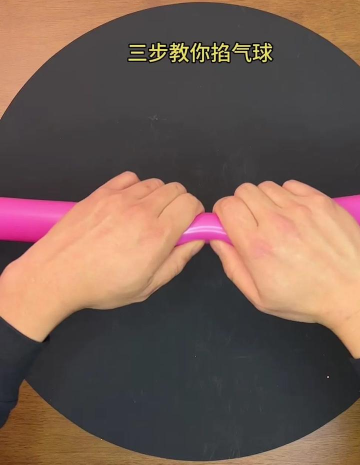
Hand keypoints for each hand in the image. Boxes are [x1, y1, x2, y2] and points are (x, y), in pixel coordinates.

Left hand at [0, 172, 203, 340]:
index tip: (188, 226)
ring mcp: (120, 198)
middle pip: (176, 189)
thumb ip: (177, 261)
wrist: (57, 274)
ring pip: (155, 183)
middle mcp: (142, 211)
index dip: (195, 214)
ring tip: (146, 216)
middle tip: (168, 223)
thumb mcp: (147, 286)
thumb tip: (197, 241)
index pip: (191, 204)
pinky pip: (130, 178)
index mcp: (157, 236)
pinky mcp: (102, 192)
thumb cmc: (101, 286)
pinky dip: (136, 188)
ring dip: (158, 197)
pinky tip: (128, 205)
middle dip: (179, 204)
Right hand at [212, 180, 359, 356]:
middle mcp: (277, 222)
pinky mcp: (321, 201)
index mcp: (257, 247)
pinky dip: (289, 197)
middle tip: (255, 224)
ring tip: (279, 221)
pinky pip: (292, 185)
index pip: (227, 206)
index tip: (231, 224)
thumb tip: (216, 239)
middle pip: (244, 191)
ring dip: (267, 201)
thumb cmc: (306, 300)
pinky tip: (297, 216)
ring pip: (267, 186)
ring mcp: (301, 208)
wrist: (354, 293)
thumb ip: (232, 266)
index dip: (224, 214)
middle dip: (243, 205)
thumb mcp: (259, 297)